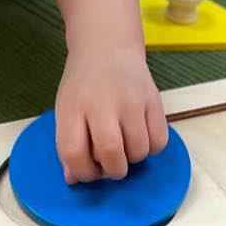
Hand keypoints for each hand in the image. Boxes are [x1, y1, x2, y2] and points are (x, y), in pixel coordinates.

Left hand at [54, 45, 167, 184]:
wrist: (108, 47)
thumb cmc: (84, 84)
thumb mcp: (66, 109)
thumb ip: (68, 143)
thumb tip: (74, 179)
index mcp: (73, 107)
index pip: (73, 152)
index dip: (81, 172)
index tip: (88, 170)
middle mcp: (103, 103)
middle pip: (110, 153)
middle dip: (111, 170)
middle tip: (110, 163)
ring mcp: (131, 100)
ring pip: (138, 151)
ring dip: (132, 159)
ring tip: (125, 144)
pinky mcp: (154, 99)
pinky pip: (159, 141)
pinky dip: (151, 147)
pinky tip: (141, 135)